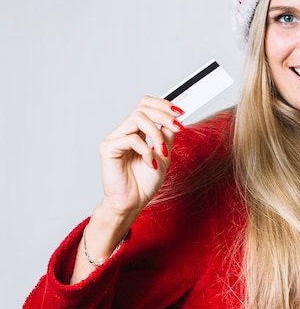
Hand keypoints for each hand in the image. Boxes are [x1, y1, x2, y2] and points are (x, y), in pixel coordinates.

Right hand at [98, 96, 184, 218]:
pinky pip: (131, 139)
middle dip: (165, 115)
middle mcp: (124, 131)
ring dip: (157, 133)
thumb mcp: (164, 155)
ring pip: (138, 118)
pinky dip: (146, 151)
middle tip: (179, 126)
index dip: (163, 105)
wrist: (132, 203)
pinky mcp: (108, 148)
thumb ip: (167, 136)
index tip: (181, 112)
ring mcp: (115, 139)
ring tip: (163, 151)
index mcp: (137, 131)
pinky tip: (150, 164)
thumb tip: (176, 118)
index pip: (146, 106)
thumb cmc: (144, 183)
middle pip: (143, 107)